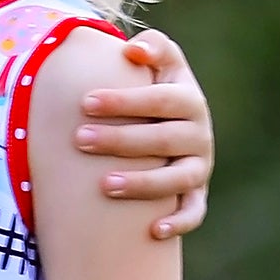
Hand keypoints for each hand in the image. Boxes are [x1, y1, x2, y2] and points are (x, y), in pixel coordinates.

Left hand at [75, 29, 212, 239]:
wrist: (171, 124)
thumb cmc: (154, 92)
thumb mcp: (162, 64)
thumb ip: (153, 48)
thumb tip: (132, 50)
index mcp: (189, 99)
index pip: (159, 99)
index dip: (125, 100)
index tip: (85, 102)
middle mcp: (199, 134)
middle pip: (162, 139)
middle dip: (120, 139)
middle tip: (80, 139)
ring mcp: (199, 166)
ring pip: (176, 180)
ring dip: (142, 184)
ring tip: (104, 185)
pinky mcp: (197, 194)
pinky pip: (193, 212)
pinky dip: (178, 222)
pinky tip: (153, 231)